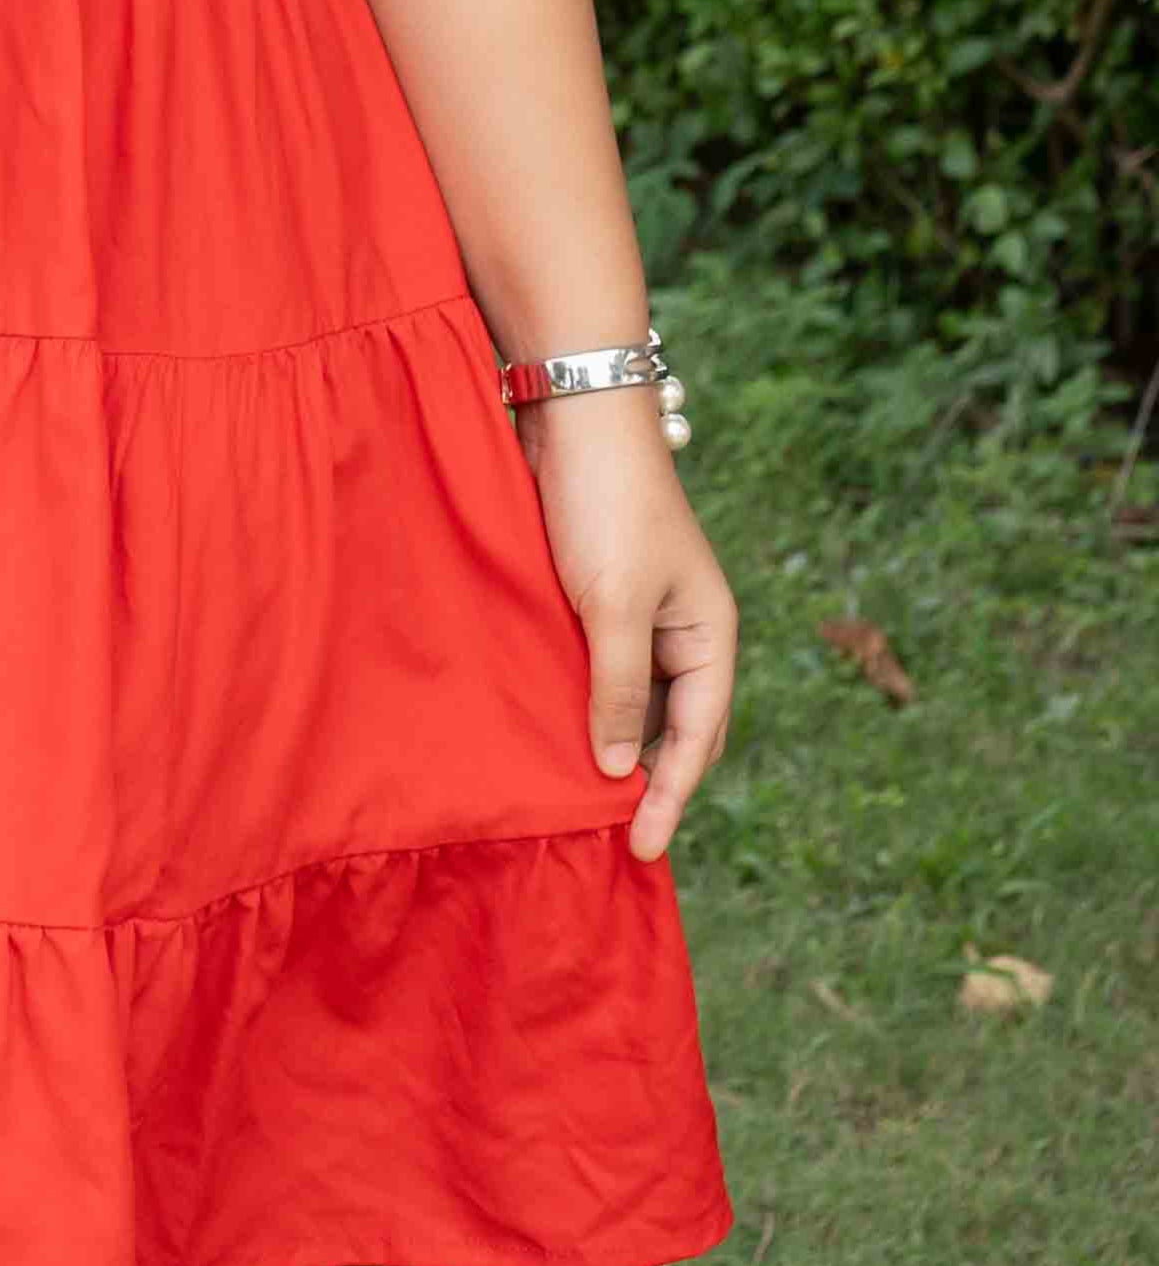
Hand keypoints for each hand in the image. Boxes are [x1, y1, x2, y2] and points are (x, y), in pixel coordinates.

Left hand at [521, 389, 737, 861]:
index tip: (641, 849)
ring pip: (634, 699)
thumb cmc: (605, 506)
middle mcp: (684, 630)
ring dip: (614, 743)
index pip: (698, 737)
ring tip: (581, 802)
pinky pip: (599, 667)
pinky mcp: (597, 596)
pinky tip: (555, 733)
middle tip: (615, 840)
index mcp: (710, 633)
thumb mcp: (613, 605)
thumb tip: (620, 769)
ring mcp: (641, 613)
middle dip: (651, 781)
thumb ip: (616, 689)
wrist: (574, 416)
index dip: (672, 796)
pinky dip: (583, 703)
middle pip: (675, 727)